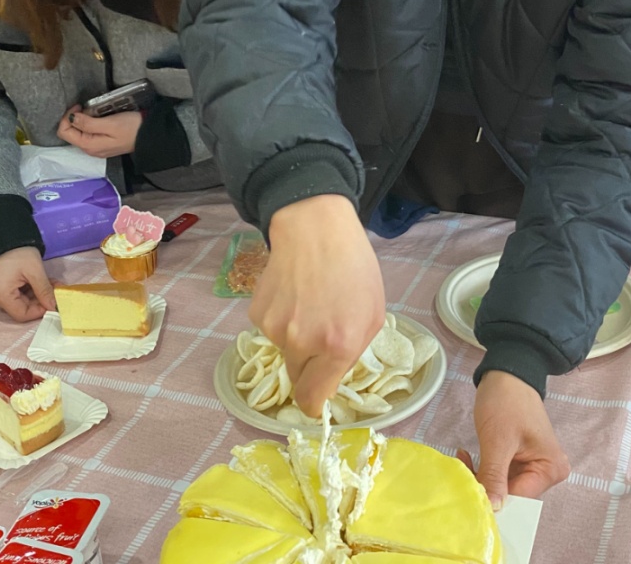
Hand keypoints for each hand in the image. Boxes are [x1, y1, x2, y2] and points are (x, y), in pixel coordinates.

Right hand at [0, 246, 55, 321]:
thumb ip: (44, 290)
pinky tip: (35, 280)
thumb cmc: (17, 251)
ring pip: (16, 301)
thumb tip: (54, 307)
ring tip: (47, 281)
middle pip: (19, 307)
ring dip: (33, 293)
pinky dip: (23, 289)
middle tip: (55, 287)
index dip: (39, 310)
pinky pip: (9, 294)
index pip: (22, 315)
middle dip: (39, 299)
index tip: (53, 301)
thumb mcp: (34, 270)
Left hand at [57, 104, 141, 157]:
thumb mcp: (109, 123)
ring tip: (96, 111)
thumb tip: (71, 118)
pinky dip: (90, 123)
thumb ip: (88, 122)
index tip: (79, 106)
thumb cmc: (131, 128)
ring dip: (83, 120)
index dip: (67, 117)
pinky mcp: (103, 143)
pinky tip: (100, 118)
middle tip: (88, 107)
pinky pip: (89, 133)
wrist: (150, 136)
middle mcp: (90, 149)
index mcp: (89, 145)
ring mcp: (96, 147)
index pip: (64, 132)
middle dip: (75, 118)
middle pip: (70, 133)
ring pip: (80, 132)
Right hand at [253, 195, 384, 416]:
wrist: (315, 227)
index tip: (318, 397)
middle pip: (298, 378)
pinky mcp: (257, 314)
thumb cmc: (354, 267)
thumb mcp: (373, 314)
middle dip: (310, 367)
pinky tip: (294, 293)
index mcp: (338, 346)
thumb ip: (352, 354)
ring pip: (284, 352)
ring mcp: (275, 328)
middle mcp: (302, 342)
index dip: (315, 402)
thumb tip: (328, 380)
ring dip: (296, 339)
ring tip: (311, 303)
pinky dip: (281, 320)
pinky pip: (271, 331)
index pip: (312, 400)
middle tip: (322, 336)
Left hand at [459, 370, 569, 510]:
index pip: (520, 498)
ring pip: (502, 485)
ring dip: (480, 476)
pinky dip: (483, 468)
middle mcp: (547, 471)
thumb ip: (495, 476)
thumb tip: (491, 510)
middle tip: (460, 475)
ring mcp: (533, 464)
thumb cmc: (507, 402)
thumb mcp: (498, 441)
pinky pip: (500, 473)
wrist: (507, 370)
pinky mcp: (519, 458)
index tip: (469, 495)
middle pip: (512, 494)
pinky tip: (466, 456)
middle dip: (485, 486)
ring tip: (461, 461)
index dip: (495, 500)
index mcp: (550, 469)